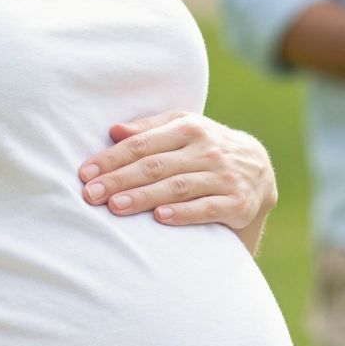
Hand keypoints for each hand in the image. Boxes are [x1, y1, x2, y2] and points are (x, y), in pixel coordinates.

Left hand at [79, 112, 275, 229]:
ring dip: (145, 197)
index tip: (85, 173)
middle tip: (91, 194)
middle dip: (120, 180)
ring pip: (178, 187)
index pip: (143, 144)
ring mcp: (223, 176)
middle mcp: (207, 149)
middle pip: (156, 166)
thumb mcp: (183, 128)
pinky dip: (183, 213)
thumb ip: (149, 128)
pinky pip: (207, 208)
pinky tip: (160, 218)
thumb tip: (114, 130)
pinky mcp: (237, 203)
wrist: (259, 170)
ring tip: (116, 206)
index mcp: (189, 127)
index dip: (112, 158)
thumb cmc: (206, 148)